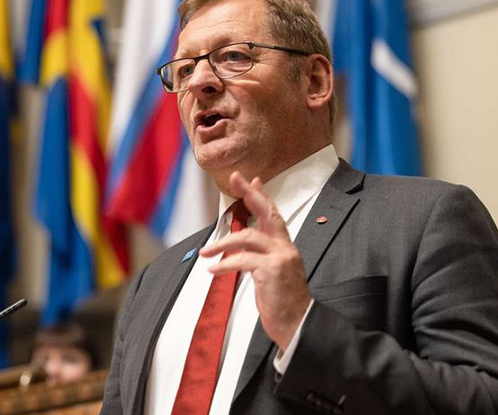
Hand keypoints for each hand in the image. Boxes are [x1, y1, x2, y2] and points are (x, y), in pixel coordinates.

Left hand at [202, 171, 310, 350]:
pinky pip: (242, 260)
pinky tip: (213, 271)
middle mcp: (285, 248)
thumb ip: (260, 256)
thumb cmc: (283, 301)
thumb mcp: (272, 273)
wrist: (298, 324)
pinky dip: (224, 264)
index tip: (251, 179)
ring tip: (205, 253)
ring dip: (222, 243)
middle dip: (250, 193)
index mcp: (285, 247)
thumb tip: (242, 246)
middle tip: (236, 179)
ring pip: (247, 237)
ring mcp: (280, 258)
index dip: (261, 196)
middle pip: (267, 213)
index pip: (272, 215)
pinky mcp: (272, 271)